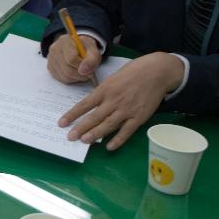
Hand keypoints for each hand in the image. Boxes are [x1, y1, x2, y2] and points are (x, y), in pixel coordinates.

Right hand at [45, 32, 102, 84]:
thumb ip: (92, 60)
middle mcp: (55, 48)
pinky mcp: (50, 67)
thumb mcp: (94, 51)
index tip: (89, 68)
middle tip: (88, 73)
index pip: (71, 59)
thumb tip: (84, 71)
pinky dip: (71, 79)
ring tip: (82, 72)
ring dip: (76, 78)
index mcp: (65, 40)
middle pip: (67, 69)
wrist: (78, 47)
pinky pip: (61, 78)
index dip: (82, 66)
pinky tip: (75, 73)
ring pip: (64, 76)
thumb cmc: (85, 49)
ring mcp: (51, 58)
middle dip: (81, 75)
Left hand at [58, 52, 184, 149]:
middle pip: (94, 117)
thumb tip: (92, 103)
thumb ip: (103, 91)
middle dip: (80, 128)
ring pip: (108, 125)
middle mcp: (113, 101)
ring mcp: (126, 110)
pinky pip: (127, 131)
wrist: (156, 72)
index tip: (61, 123)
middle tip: (70, 137)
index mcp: (104, 90)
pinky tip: (109, 146)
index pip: (84, 104)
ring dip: (95, 134)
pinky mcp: (139, 117)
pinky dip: (118, 139)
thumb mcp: (113, 78)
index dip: (72, 114)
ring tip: (84, 142)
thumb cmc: (133, 72)